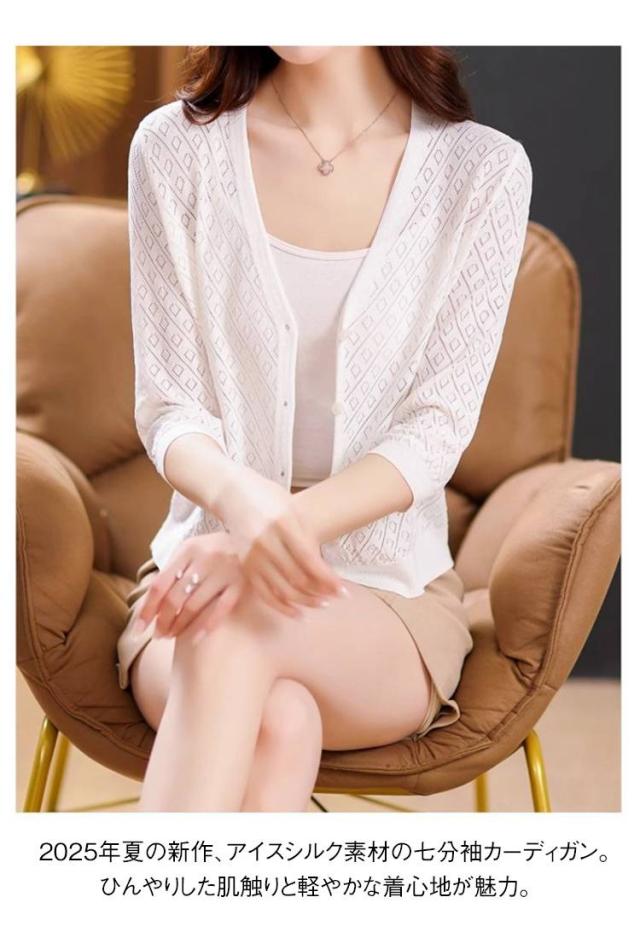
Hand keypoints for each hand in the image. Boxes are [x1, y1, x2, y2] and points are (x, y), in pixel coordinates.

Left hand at [133, 532, 246, 641]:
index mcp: (188, 549)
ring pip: (194, 606)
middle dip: (164, 621)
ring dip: (180, 626)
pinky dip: (206, 626)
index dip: (147, 609)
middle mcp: (205, 559)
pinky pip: (220, 610)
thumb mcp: (193, 550)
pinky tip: (195, 639)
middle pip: (175, 597)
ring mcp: (224, 571)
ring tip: (173, 636)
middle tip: (159, 635)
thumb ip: (174, 569)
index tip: (138, 629)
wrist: (255, 539)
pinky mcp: (241, 584)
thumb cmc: (216, 549)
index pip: (160, 584)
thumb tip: (151, 604)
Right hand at [213, 465, 346, 616]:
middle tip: (335, 598)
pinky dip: (281, 606)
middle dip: (320, 592)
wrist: (233, 494)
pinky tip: (297, 613)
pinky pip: (264, 593)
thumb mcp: (292, 507)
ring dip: (304, 601)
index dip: (327, 578)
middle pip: (297, 578)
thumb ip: (307, 535)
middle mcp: (265, 542)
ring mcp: (251, 556)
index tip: (342, 589)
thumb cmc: (268, 497)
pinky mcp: (243, 566)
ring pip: (282, 589)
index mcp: (281, 523)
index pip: (309, 560)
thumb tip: (323, 568)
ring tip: (322, 605)